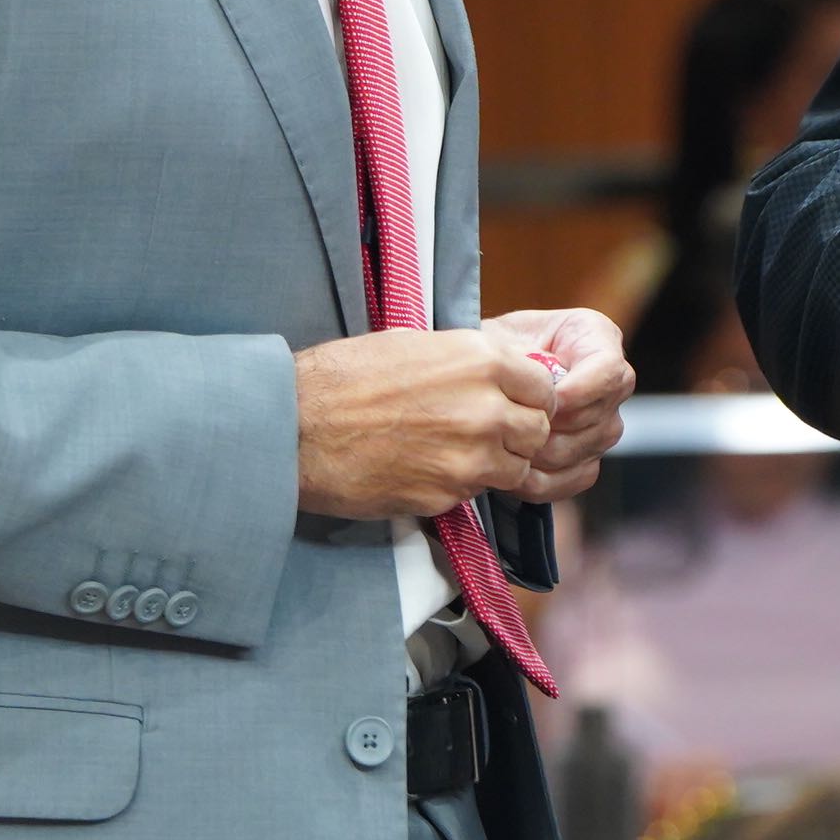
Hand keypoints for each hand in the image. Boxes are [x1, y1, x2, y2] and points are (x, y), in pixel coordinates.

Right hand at [292, 328, 556, 520]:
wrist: (295, 427)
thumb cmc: (345, 377)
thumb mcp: (417, 344)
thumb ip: (470, 362)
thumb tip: (504, 370)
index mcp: (482, 361)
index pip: (544, 388)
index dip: (530, 398)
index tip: (513, 403)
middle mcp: (486, 409)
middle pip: (537, 431)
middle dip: (519, 435)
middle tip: (488, 433)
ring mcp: (468, 457)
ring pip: (514, 469)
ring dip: (496, 465)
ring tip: (457, 454)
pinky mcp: (445, 495)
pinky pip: (475, 494)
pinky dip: (461, 486)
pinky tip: (427, 469)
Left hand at [481, 306, 633, 502]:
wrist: (490, 378)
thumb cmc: (496, 350)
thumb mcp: (502, 336)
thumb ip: (518, 354)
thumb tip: (533, 382)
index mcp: (598, 339)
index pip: (609, 371)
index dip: (578, 391)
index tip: (542, 400)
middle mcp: (612, 385)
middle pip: (595, 418)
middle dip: (547, 425)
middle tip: (508, 425)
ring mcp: (605, 426)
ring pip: (579, 452)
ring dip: (537, 453)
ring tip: (503, 444)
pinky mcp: (590, 459)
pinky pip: (572, 480)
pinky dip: (539, 481)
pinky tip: (510, 468)